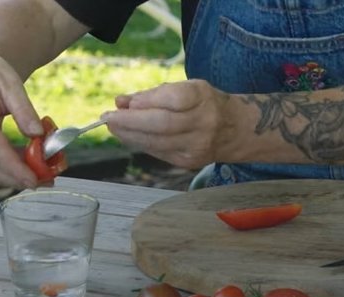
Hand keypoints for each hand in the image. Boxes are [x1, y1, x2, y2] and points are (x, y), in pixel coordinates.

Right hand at [0, 44, 41, 187]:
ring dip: (21, 177)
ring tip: (50, 172)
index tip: (35, 180)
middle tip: (50, 180)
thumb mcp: (10, 83)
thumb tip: (38, 134)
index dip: (16, 168)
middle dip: (21, 179)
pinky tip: (38, 164)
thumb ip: (24, 109)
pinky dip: (16, 169)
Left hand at [107, 79, 235, 168]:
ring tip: (113, 127)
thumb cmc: (204, 103)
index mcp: (202, 98)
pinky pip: (158, 152)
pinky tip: (128, 136)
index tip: (126, 102)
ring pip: (157, 142)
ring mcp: (196, 146)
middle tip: (108, 118)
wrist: (235, 130)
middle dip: (130, 122)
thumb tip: (120, 102)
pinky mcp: (189, 161)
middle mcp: (203, 123)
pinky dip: (140, 143)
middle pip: (162, 124)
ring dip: (129, 135)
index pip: (173, 99)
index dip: (147, 101)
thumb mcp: (185, 89)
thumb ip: (153, 94)